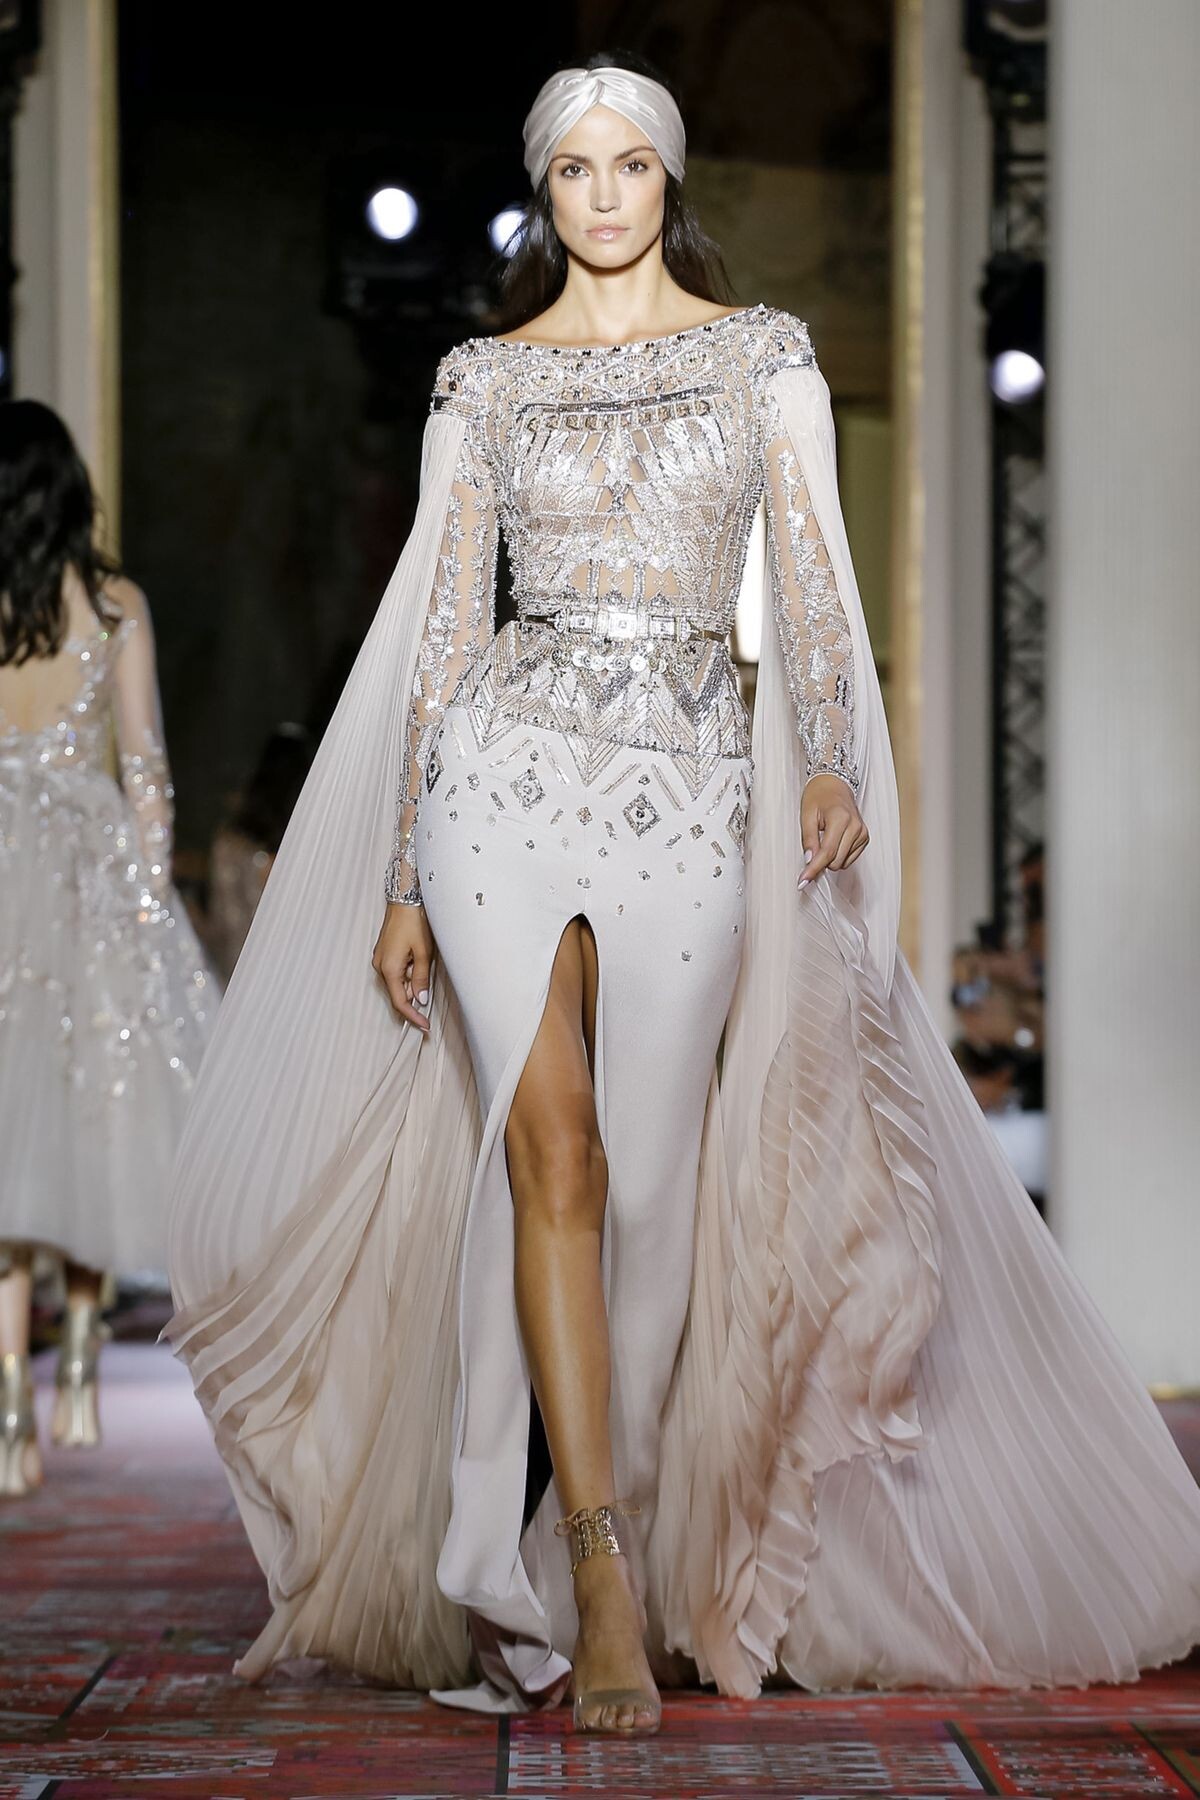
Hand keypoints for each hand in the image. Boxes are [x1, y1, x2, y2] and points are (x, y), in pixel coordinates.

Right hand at [372, 902, 435, 1031]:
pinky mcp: (384, 953)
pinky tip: (418, 957)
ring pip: (398, 981)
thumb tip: (421, 999)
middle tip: (431, 986)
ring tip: (424, 959)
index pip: (400, 1002)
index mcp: (389, 969)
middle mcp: (380, 966)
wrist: (405, 899)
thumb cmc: (414, 921)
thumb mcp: (424, 953)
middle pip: (398, 992)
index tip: (424, 1025)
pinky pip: (396, 970)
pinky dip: (408, 971)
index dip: (413, 1016)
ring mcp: (381, 959)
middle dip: (415, 994)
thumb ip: (421, 978)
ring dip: (412, 979)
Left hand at [799, 773, 868, 886]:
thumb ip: (808, 840)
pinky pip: (848, 859)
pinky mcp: (865, 838)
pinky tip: (834, 841)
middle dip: (821, 861)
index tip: (803, 881)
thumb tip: (809, 861)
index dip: (813, 869)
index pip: (827, 853)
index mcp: (841, 818)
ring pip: (842, 863)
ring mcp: (862, 833)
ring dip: (830, 858)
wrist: (834, 785)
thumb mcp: (806, 815)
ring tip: (824, 838)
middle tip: (812, 848)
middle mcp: (855, 827)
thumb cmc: (819, 796)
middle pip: (835, 861)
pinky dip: (838, 855)